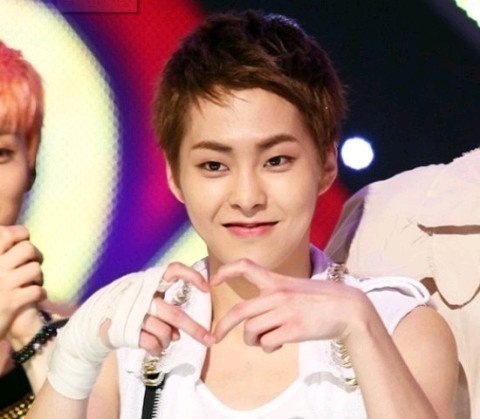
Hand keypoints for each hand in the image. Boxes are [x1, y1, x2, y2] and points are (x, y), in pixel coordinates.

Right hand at [0, 225, 44, 340]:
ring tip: (33, 282)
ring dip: (38, 276)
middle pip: (27, 248)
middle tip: (33, 263)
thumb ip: (2, 254)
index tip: (22, 241)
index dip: (21, 234)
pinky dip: (40, 293)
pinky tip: (34, 296)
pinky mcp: (11, 302)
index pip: (6, 233)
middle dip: (36, 255)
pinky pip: (37, 290)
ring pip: (35, 269)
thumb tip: (8, 230)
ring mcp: (2, 285)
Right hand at [123, 261, 213, 355]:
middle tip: (210, 340)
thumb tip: (177, 334)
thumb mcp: (145, 299)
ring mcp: (134, 313)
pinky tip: (154, 349)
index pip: (173, 270)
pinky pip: (151, 343)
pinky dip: (157, 349)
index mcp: (150, 281)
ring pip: (164, 331)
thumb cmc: (126, 308)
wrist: (93, 321)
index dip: (192, 276)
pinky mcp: (126, 330)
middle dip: (195, 329)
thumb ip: (165, 312)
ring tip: (164, 342)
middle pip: (175, 313)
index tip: (207, 288)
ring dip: (168, 341)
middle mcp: (143, 295)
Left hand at [211, 259, 369, 351]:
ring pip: (251, 331)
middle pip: (239, 311)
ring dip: (252, 340)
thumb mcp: (296, 287)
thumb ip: (274, 296)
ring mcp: (285, 312)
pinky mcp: (293, 330)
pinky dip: (268, 347)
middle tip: (215, 336)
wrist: (348, 308)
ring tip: (263, 340)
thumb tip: (255, 320)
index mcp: (277, 280)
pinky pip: (267, 343)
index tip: (213, 280)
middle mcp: (277, 294)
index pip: (246, 266)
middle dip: (222, 326)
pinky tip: (277, 345)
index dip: (226, 271)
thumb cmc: (321, 299)